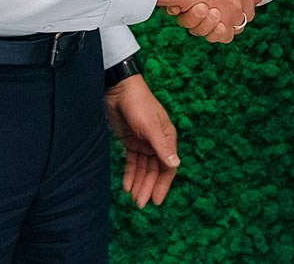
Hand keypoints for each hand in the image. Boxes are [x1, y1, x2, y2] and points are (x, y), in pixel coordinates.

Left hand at [104, 73, 178, 206]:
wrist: (118, 89)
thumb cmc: (138, 104)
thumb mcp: (151, 126)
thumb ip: (162, 147)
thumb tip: (175, 165)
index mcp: (167, 138)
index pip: (168, 167)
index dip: (163, 184)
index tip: (156, 200)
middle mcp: (157, 143)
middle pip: (155, 170)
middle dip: (148, 187)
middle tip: (140, 204)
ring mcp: (143, 143)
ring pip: (143, 168)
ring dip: (139, 183)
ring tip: (132, 198)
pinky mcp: (130, 142)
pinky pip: (132, 162)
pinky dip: (130, 174)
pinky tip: (126, 186)